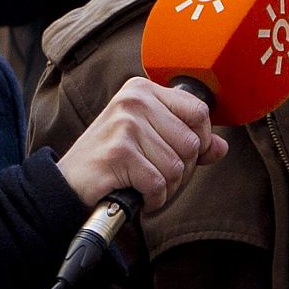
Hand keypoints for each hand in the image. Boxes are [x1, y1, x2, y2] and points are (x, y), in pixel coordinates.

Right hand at [55, 77, 227, 210]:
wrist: (67, 184)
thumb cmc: (110, 161)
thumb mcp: (148, 140)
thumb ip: (185, 139)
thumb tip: (221, 147)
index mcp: (142, 90)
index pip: (199, 111)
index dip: (200, 140)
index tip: (179, 154)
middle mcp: (134, 101)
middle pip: (191, 143)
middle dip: (182, 171)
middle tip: (155, 176)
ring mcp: (125, 125)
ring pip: (177, 167)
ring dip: (166, 188)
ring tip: (143, 185)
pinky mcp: (118, 153)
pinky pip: (159, 184)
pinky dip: (153, 199)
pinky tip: (137, 194)